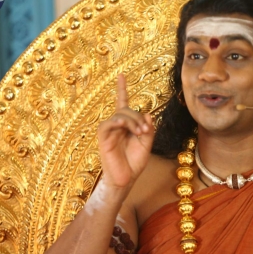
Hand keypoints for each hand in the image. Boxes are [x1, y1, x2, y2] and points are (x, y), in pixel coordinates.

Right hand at [97, 73, 154, 189]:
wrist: (125, 179)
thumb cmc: (135, 162)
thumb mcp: (147, 144)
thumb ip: (149, 129)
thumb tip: (148, 114)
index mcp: (126, 125)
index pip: (123, 102)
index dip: (122, 88)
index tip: (121, 74)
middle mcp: (116, 125)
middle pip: (126, 109)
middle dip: (138, 118)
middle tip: (145, 131)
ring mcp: (109, 130)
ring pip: (120, 115)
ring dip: (132, 122)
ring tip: (140, 133)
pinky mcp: (103, 137)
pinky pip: (108, 124)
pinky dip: (117, 122)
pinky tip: (122, 126)